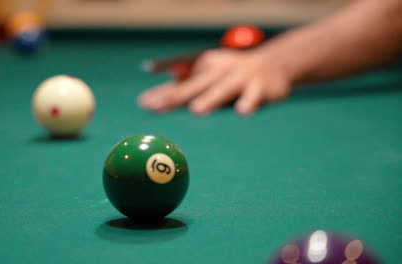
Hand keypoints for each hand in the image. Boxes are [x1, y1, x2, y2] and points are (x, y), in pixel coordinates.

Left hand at [138, 49, 292, 115]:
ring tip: (196, 110)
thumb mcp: (209, 75)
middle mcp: (220, 72)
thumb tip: (150, 101)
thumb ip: (185, 87)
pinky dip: (248, 103)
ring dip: (210, 99)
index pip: (180, 83)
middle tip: (160, 107)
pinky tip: (242, 112)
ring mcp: (241, 78)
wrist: (275, 64)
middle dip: (177, 97)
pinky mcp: (261, 87)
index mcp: (205, 68)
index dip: (162, 94)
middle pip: (196, 86)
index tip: (144, 105)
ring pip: (223, 90)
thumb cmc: (234, 75)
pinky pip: (254, 96)